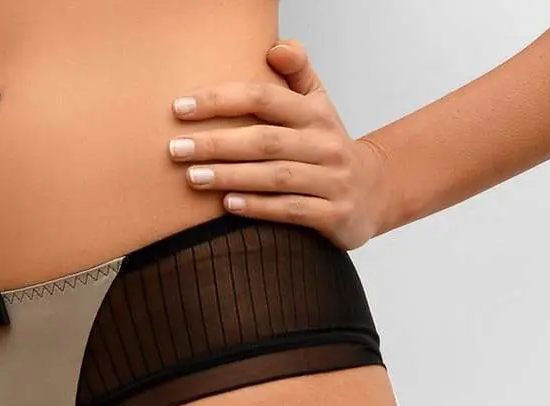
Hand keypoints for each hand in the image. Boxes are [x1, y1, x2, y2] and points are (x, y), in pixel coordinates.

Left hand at [168, 39, 388, 249]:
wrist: (373, 192)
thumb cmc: (327, 146)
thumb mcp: (318, 105)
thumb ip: (297, 73)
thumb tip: (276, 47)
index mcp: (314, 113)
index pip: (263, 97)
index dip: (221, 100)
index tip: (180, 108)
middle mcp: (324, 143)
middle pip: (264, 140)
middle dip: (217, 143)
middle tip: (175, 149)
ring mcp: (331, 180)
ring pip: (275, 176)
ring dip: (231, 176)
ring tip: (192, 177)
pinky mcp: (334, 214)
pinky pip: (291, 210)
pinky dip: (259, 207)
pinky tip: (228, 205)